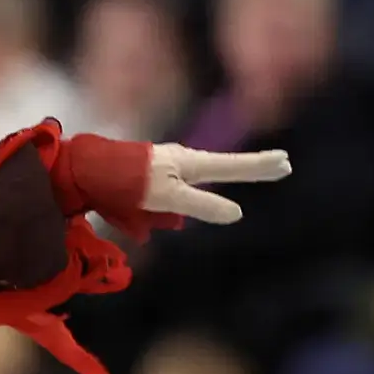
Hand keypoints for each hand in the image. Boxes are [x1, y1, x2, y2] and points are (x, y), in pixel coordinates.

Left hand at [141, 147, 291, 224]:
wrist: (88, 170)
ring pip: (195, 182)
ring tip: (232, 179)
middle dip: (251, 169)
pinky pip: (174, 189)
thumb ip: (202, 205)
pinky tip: (173, 197)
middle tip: (281, 165)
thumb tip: (236, 213)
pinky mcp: (152, 174)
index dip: (260, 167)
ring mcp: (168, 165)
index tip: (285, 163)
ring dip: (212, 183)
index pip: (234, 166)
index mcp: (191, 163)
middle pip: (224, 168)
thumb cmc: (128, 183)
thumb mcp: (169, 199)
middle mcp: (184, 161)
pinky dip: (182, 196)